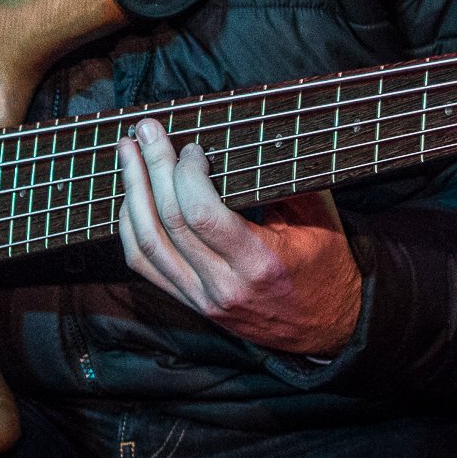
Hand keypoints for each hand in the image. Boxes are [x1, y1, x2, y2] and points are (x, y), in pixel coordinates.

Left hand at [115, 116, 363, 356]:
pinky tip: (132, 196)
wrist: (330, 328)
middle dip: (152, 167)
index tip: (194, 148)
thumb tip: (250, 136)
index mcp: (259, 262)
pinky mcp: (192, 303)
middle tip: (144, 129)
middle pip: (170, 221)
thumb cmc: (327, 265)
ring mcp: (203, 298)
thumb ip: (283, 180)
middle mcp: (224, 285)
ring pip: (148, 243)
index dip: (187, 174)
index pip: (201, 214)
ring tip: (127, 153)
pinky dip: (131, 226)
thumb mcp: (319, 219)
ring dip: (133, 192)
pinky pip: (146, 265)